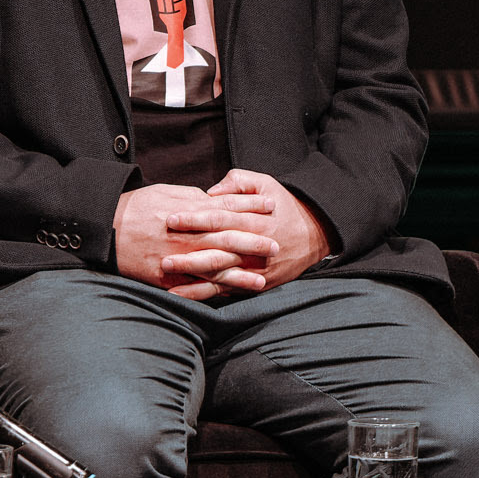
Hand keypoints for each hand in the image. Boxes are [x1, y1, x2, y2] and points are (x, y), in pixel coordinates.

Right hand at [115, 183, 270, 300]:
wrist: (106, 228)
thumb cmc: (136, 207)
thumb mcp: (165, 192)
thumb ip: (192, 197)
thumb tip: (213, 199)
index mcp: (188, 211)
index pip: (227, 206)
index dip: (251, 206)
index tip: (272, 205)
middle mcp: (187, 236)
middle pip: (227, 238)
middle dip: (254, 241)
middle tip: (276, 245)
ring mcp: (178, 259)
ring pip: (215, 267)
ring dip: (239, 274)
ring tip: (261, 280)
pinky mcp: (167, 278)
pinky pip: (193, 288)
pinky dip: (212, 292)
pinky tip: (228, 297)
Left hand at [179, 172, 327, 294]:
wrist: (316, 232)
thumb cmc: (284, 204)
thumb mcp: (266, 183)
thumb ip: (238, 183)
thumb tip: (210, 192)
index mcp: (253, 220)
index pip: (218, 218)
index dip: (194, 218)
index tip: (171, 218)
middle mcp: (253, 247)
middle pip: (217, 252)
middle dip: (189, 255)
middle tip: (162, 255)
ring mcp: (255, 269)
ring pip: (221, 276)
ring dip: (193, 280)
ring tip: (168, 280)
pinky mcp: (257, 284)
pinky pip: (229, 290)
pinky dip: (206, 294)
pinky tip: (185, 295)